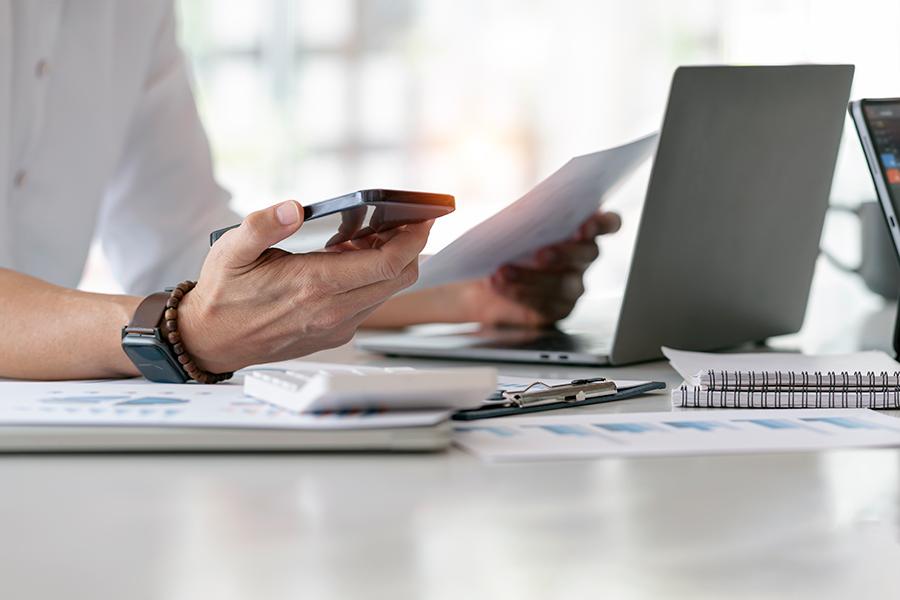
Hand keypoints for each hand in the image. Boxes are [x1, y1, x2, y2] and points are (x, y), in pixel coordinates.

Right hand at [179, 200, 431, 372]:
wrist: (210, 340)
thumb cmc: (222, 294)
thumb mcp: (231, 249)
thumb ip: (263, 224)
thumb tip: (294, 207)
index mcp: (315, 286)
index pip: (389, 263)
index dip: (414, 238)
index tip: (424, 218)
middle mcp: (333, 311)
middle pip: (399, 277)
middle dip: (410, 246)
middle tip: (402, 221)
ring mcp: (336, 326)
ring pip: (386, 291)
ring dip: (388, 262)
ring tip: (367, 236)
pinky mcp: (334, 334)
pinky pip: (368, 303)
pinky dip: (371, 279)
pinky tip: (348, 261)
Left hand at [460, 210, 620, 326]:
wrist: (475, 271)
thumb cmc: (500, 240)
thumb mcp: (510, 222)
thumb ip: (527, 214)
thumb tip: (528, 208)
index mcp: (580, 228)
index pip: (608, 224)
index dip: (603, 223)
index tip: (587, 222)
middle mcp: (582, 257)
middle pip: (588, 255)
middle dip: (567, 252)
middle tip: (542, 250)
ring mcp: (572, 286)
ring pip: (566, 284)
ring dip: (535, 276)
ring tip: (505, 269)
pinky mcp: (555, 310)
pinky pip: (546, 305)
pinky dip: (521, 293)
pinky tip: (499, 282)